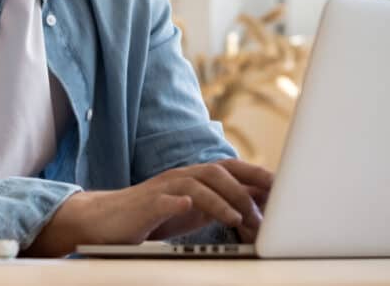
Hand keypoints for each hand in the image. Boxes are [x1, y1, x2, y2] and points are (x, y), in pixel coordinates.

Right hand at [25, 159, 272, 255]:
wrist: (105, 221)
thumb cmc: (151, 216)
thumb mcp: (192, 210)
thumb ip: (220, 204)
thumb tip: (257, 207)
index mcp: (195, 178)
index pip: (232, 169)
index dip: (257, 175)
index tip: (284, 187)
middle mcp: (181, 177)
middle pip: (218, 171)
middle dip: (245, 186)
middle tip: (266, 207)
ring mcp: (163, 189)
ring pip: (197, 184)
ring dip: (221, 200)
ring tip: (239, 219)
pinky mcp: (145, 204)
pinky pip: (164, 200)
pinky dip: (179, 202)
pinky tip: (188, 207)